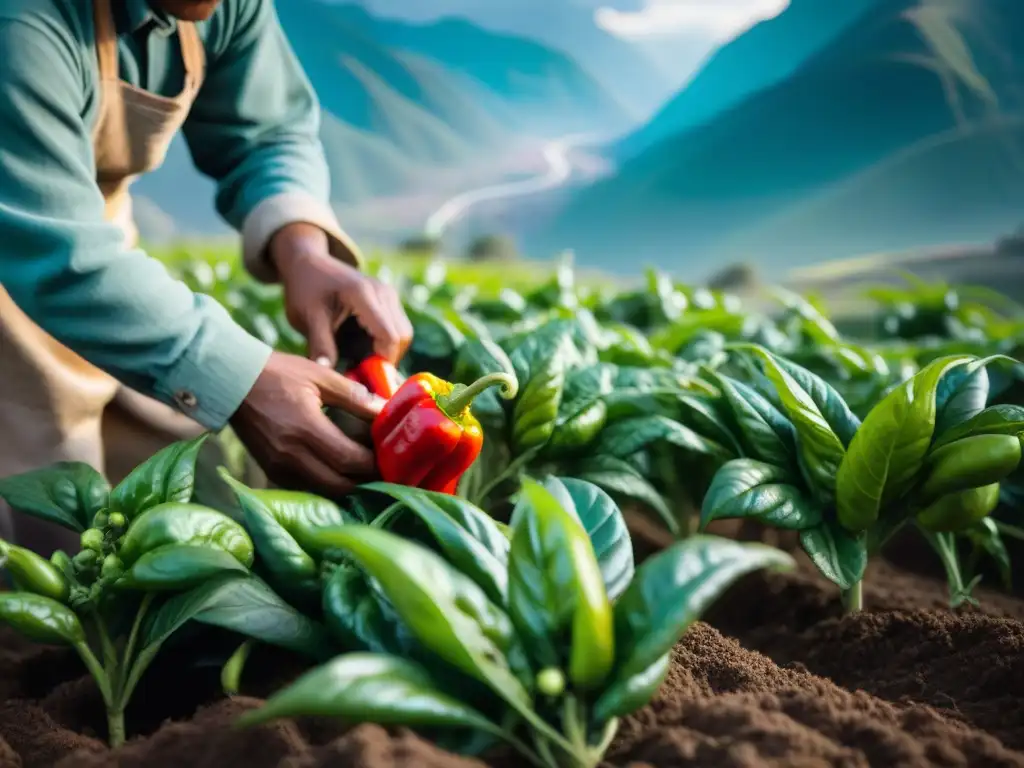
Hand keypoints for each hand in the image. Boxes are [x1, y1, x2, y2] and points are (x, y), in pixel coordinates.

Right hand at [229, 351, 386, 496]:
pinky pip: (306, 488)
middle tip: (385, 471)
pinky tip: (339, 472)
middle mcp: (291, 455)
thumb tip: (386, 410)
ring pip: (324, 491)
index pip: (350, 460)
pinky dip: (327, 484)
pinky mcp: (271, 471)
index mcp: (306, 429)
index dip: (375, 464)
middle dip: (366, 481)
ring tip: (366, 472)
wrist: (230, 382)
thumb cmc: (278, 374)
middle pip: (340, 485)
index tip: (392, 458)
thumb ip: (355, 396)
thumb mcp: (320, 376)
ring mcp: (279, 467)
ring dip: (347, 486)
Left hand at [270, 223, 412, 366]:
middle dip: (386, 360)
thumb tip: (328, 375)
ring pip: (404, 334)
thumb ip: (320, 344)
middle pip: (402, 336)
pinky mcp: (389, 300)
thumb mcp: (307, 317)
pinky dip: (386, 344)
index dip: (382, 362)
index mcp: (363, 293)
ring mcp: (389, 294)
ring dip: (387, 352)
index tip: (363, 378)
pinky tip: (364, 350)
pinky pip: (398, 328)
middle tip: (361, 373)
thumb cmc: (305, 288)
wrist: (309, 262)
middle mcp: (383, 292)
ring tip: (361, 362)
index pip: (389, 335)